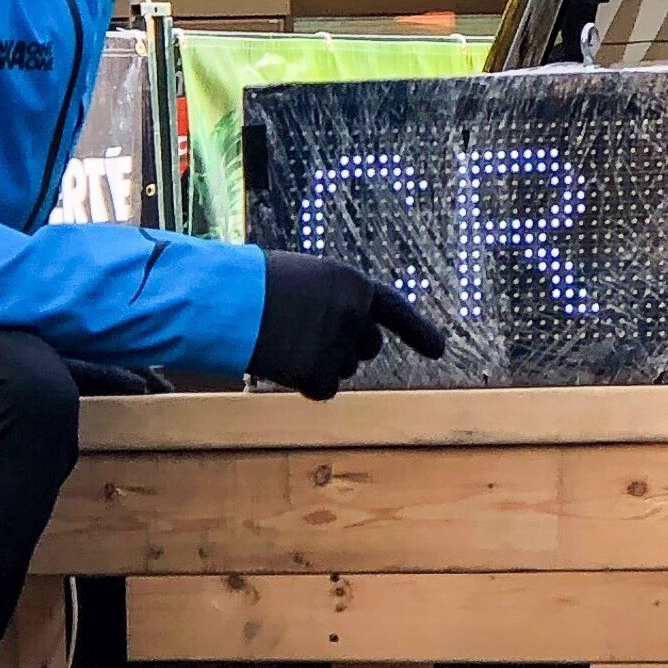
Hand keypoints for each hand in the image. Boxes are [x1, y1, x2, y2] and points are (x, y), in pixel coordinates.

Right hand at [248, 250, 448, 399]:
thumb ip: (334, 302)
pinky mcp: (320, 372)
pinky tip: (282, 363)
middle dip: (347, 349)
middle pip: (367, 348)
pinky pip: (324, 389)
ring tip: (285, 341)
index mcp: (354, 283)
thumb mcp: (306, 278)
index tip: (439, 350)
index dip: (418, 331)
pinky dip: (305, 384)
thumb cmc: (258, 285)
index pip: (395, 310)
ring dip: (321, 363)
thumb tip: (347, 335)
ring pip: (344, 369)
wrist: (227, 299)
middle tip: (306, 337)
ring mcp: (340, 344)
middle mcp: (356, 314)